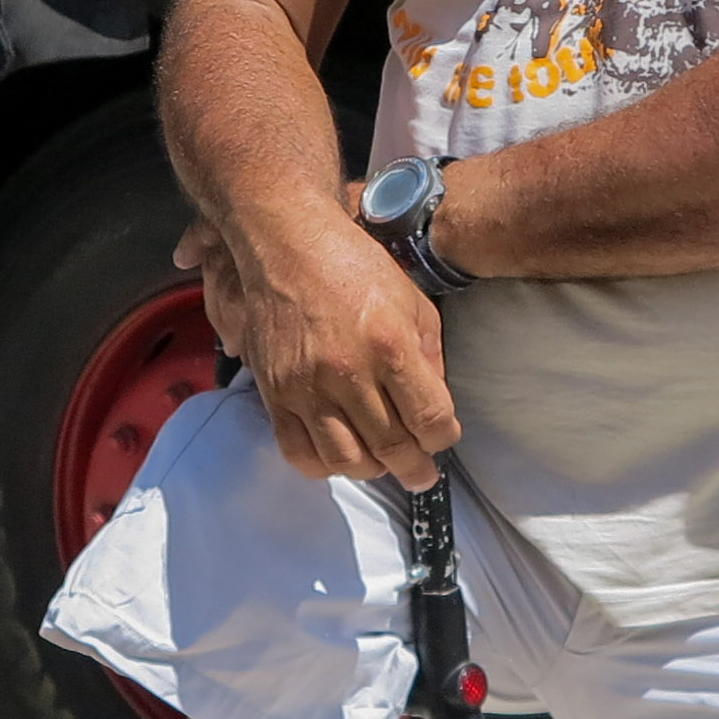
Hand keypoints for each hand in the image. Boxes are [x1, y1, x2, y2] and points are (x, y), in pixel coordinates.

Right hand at [174, 196, 456, 489]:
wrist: (285, 245)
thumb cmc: (355, 265)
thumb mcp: (412, 301)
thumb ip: (428, 356)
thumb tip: (433, 406)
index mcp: (390, 346)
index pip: (430, 419)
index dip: (444, 438)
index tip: (443, 436)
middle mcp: (349, 373)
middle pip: (392, 447)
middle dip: (415, 468)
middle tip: (421, 473)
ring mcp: (307, 388)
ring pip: (346, 460)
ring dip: (372, 470)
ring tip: (381, 462)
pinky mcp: (275, 393)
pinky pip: (298, 451)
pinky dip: (323, 467)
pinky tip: (339, 455)